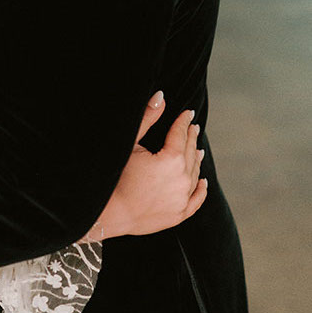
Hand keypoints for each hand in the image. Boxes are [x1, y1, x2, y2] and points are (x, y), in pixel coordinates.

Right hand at [79, 92, 206, 241]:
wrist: (109, 213)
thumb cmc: (115, 177)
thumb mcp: (130, 144)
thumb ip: (148, 119)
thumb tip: (161, 97)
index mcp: (171, 160)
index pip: (180, 134)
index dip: (183, 122)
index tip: (187, 113)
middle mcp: (182, 179)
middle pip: (189, 152)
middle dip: (190, 137)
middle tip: (192, 127)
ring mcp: (182, 199)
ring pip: (195, 174)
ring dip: (196, 159)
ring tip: (197, 150)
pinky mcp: (179, 215)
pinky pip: (197, 200)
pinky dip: (201, 189)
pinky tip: (203, 181)